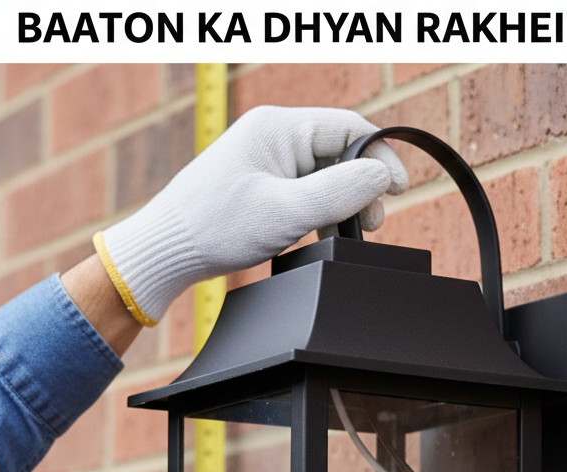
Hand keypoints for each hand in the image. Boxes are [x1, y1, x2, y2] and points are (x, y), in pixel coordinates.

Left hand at [95, 105, 407, 324]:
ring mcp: (265, 159)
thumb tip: (381, 176)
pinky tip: (319, 233)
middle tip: (370, 224)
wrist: (167, 250)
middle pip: (340, 151)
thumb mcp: (287, 213)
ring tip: (346, 232)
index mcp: (278, 127)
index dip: (381, 158)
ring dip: (342, 202)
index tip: (398, 191)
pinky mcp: (260, 183)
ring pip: (324, 174)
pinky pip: (305, 189)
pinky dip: (320, 210)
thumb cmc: (215, 227)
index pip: (350, 128)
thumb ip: (340, 192)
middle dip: (362, 186)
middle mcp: (273, 135)